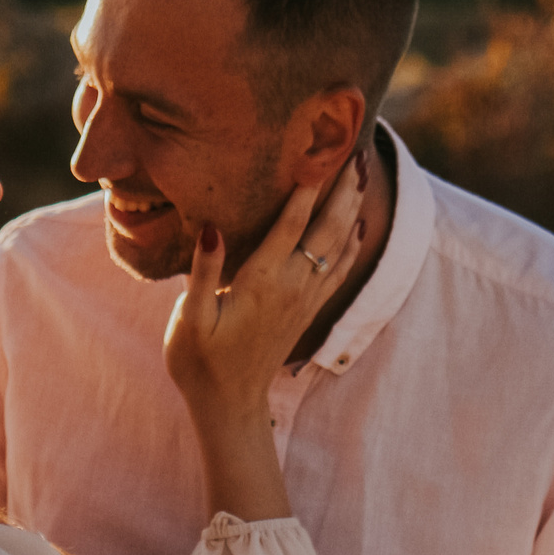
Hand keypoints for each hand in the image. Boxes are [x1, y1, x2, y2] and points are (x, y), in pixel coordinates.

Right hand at [163, 164, 364, 422]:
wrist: (229, 403)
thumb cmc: (199, 360)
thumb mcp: (190, 317)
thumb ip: (203, 272)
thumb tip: (212, 227)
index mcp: (262, 281)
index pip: (290, 224)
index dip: (305, 187)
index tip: (318, 151)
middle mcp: (291, 286)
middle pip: (326, 228)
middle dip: (342, 189)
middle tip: (355, 151)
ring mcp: (304, 299)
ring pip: (338, 246)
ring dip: (352, 209)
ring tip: (363, 175)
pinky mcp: (307, 310)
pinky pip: (338, 270)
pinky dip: (351, 244)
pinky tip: (358, 227)